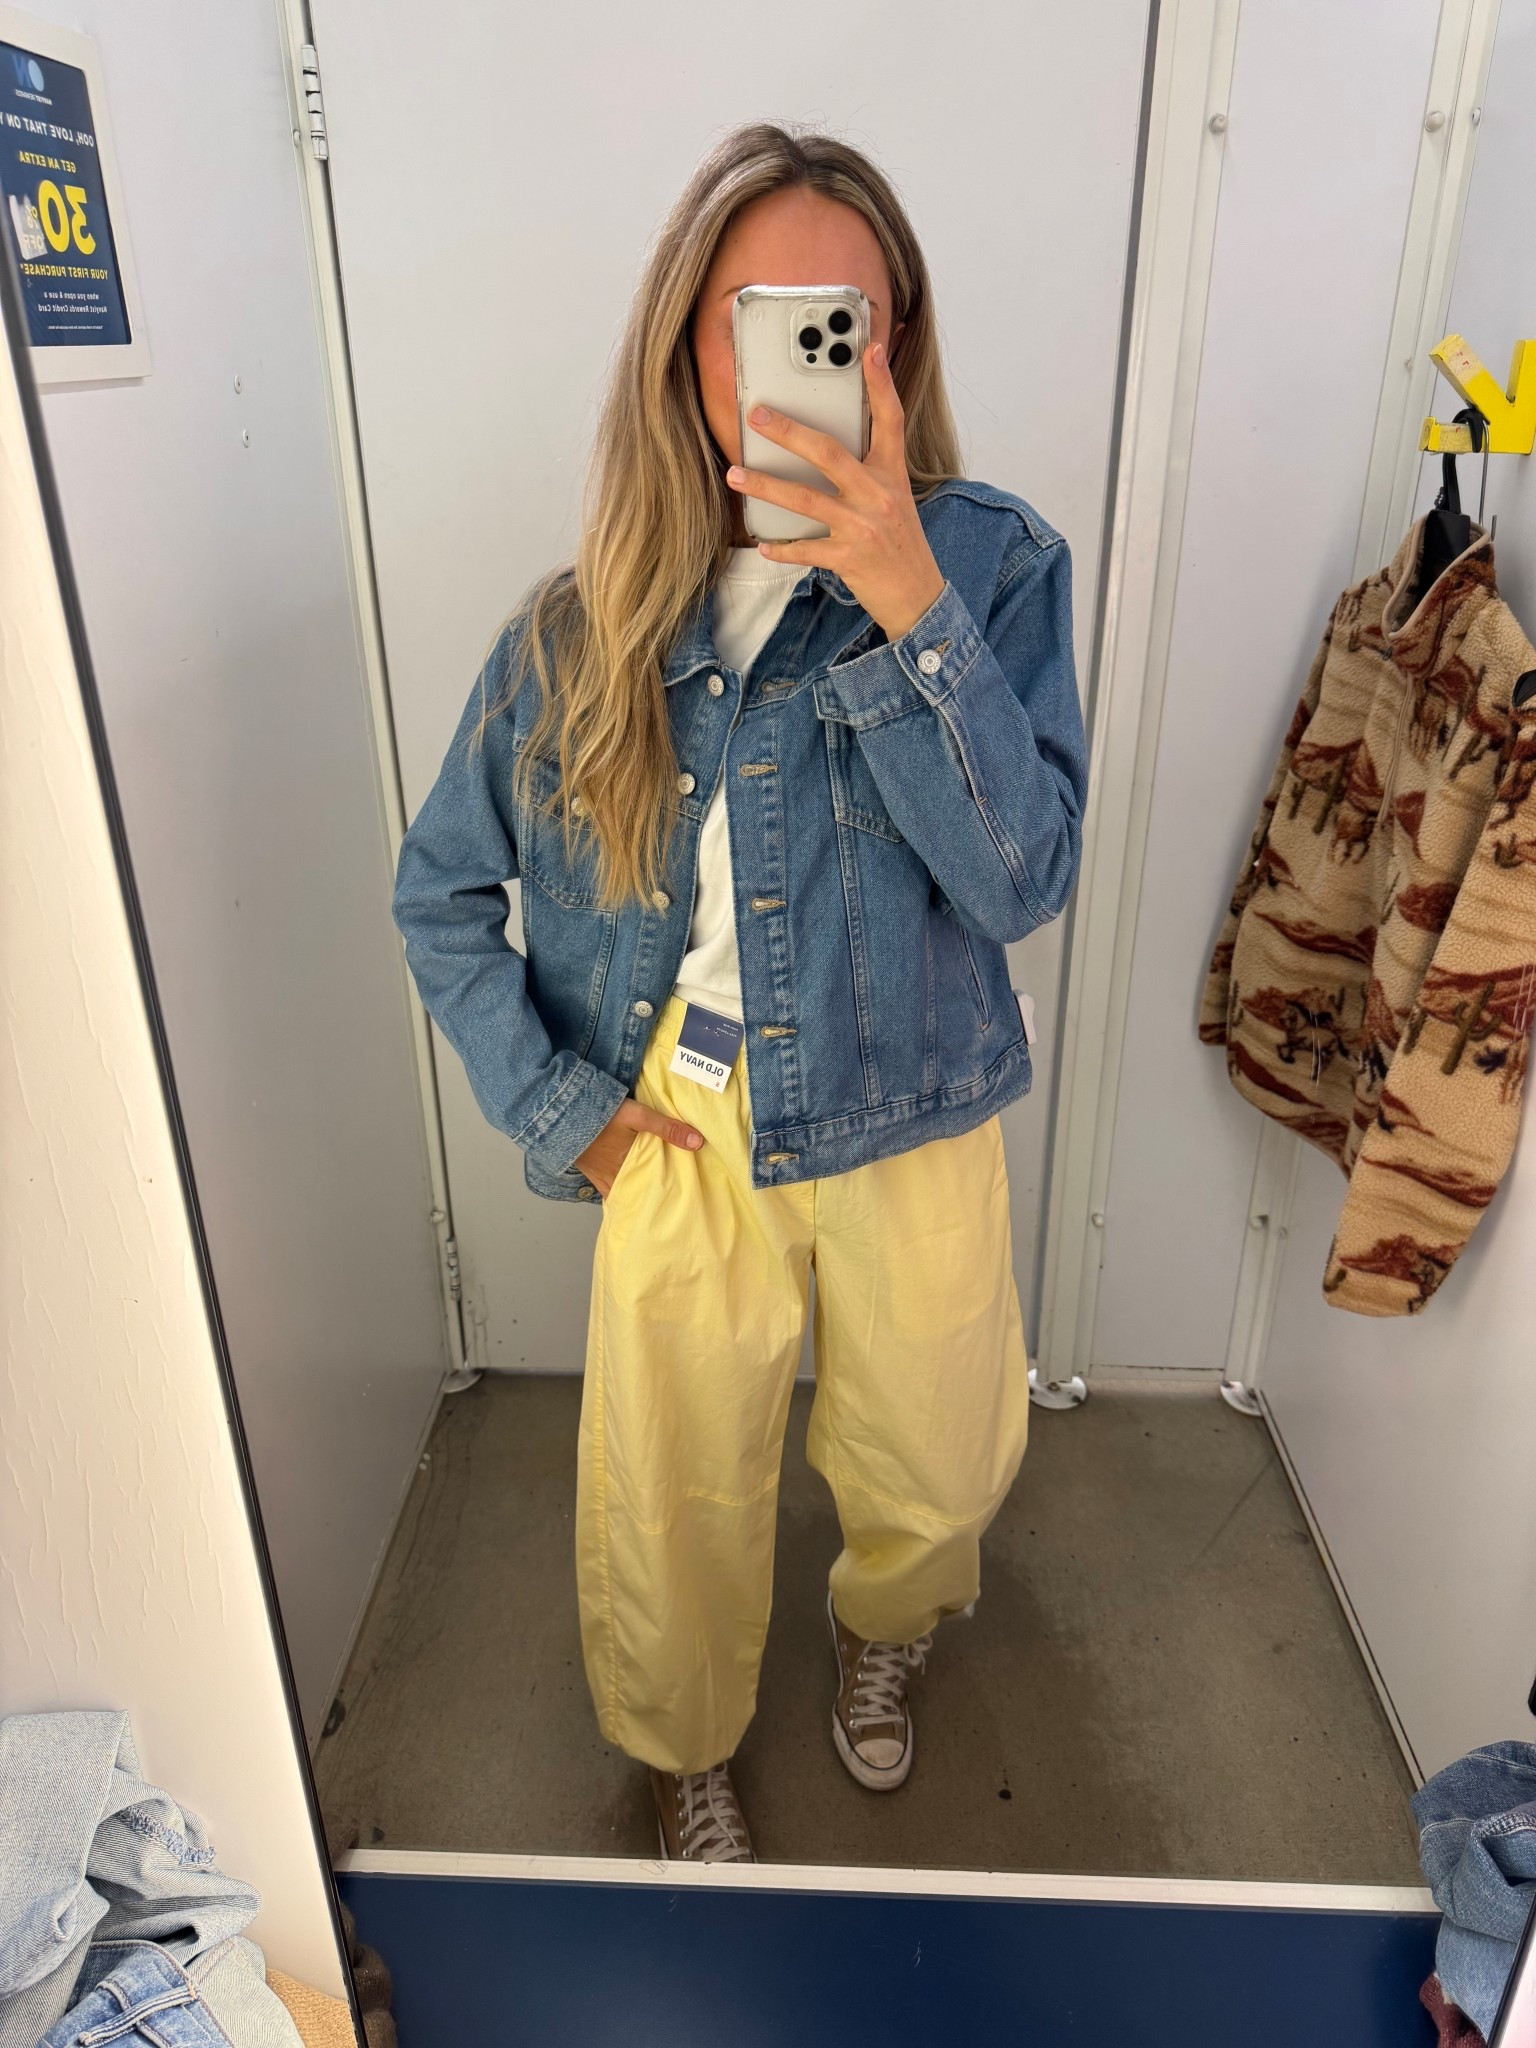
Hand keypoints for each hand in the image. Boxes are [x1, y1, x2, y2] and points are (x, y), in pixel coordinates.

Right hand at [575, 1097, 702, 1196]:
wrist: (562, 1113)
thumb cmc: (602, 1115)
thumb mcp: (638, 1116)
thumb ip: (667, 1128)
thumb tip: (698, 1143)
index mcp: (628, 1167)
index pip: (650, 1188)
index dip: (663, 1196)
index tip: (678, 1202)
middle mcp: (614, 1177)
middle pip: (636, 1192)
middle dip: (650, 1197)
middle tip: (667, 1203)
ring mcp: (599, 1176)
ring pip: (621, 1192)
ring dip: (634, 1194)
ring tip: (650, 1200)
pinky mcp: (590, 1171)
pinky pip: (606, 1188)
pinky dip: (617, 1192)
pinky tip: (625, 1192)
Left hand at [725, 341, 945, 643]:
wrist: (917, 595)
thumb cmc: (901, 544)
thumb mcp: (895, 498)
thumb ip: (870, 470)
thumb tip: (830, 447)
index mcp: (892, 475)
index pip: (890, 420)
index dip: (881, 384)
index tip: (870, 350)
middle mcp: (877, 495)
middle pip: (829, 452)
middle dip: (789, 431)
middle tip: (757, 415)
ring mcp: (862, 527)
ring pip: (805, 498)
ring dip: (766, 485)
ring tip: (736, 474)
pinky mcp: (848, 558)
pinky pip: (806, 548)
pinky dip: (782, 547)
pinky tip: (764, 543)